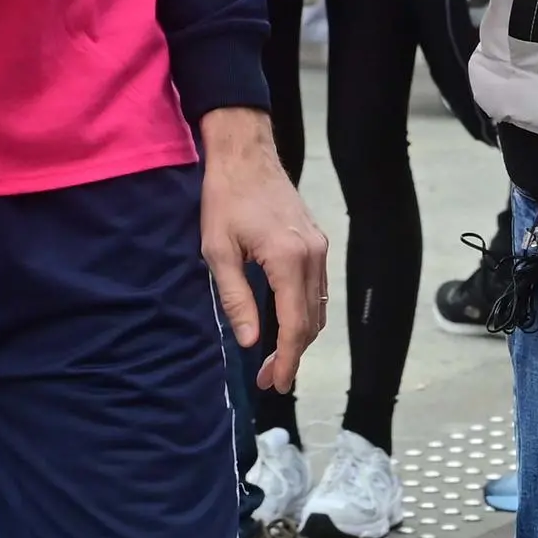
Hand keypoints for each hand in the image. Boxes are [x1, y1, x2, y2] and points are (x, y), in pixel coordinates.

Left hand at [200, 106, 328, 393]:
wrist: (244, 154)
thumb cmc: (225, 199)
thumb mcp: (218, 251)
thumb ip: (236, 298)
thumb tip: (249, 342)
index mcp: (288, 259)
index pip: (295, 324)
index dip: (286, 359)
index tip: (274, 383)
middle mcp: (312, 255)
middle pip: (311, 322)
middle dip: (292, 354)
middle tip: (268, 378)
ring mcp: (319, 247)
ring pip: (318, 307)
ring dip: (300, 336)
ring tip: (275, 358)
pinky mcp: (317, 241)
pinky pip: (318, 288)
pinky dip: (305, 313)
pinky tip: (285, 322)